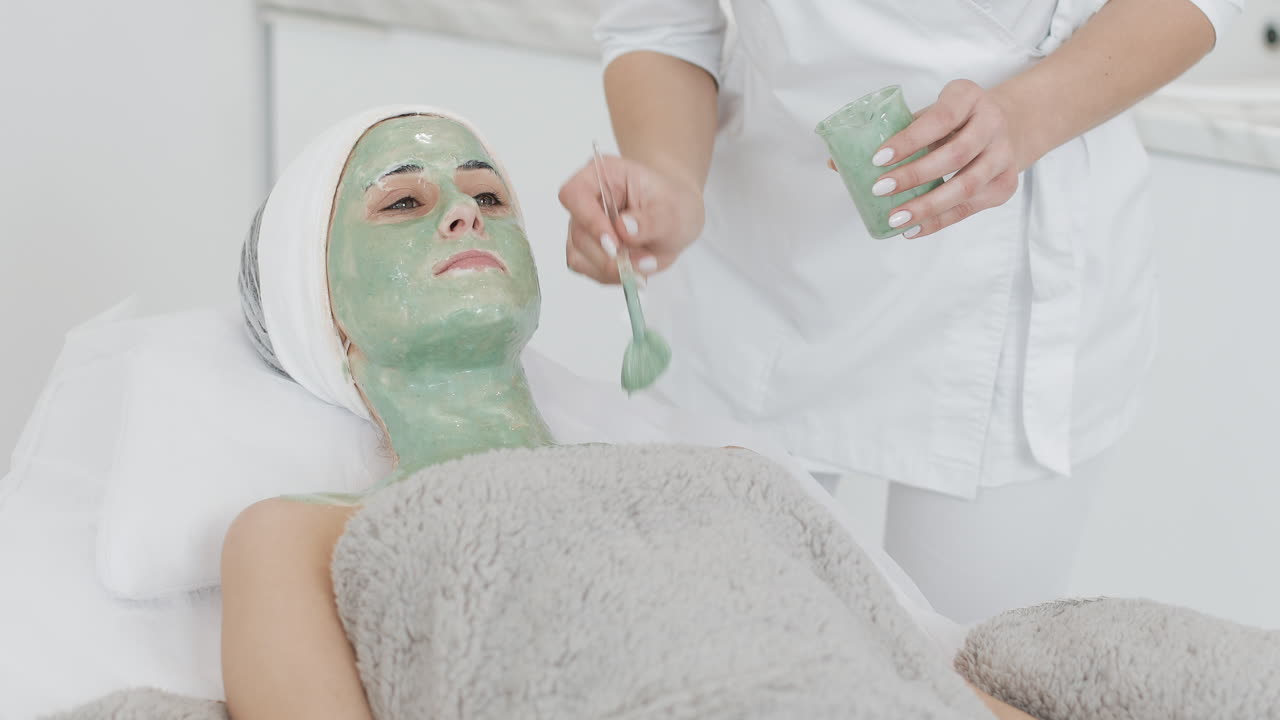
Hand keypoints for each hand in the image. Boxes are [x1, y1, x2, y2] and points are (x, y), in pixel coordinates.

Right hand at [558, 154, 704, 283]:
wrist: (675, 219)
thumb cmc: (673, 205)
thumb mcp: (673, 212)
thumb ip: (650, 221)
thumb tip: (624, 228)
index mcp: (601, 174)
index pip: (574, 195)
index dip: (590, 221)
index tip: (615, 243)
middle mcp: (585, 200)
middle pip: (579, 233)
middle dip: (610, 255)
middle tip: (645, 261)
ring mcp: (582, 227)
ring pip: (580, 256)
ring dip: (612, 268)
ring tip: (646, 263)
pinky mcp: (585, 251)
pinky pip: (589, 270)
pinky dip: (612, 276)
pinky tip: (634, 268)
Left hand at [831, 79, 1025, 238]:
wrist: (1007, 126)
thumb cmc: (953, 121)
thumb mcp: (927, 115)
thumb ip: (890, 134)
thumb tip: (837, 163)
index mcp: (968, 96)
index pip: (939, 118)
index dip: (908, 140)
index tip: (877, 159)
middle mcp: (992, 123)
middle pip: (954, 155)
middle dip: (913, 176)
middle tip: (879, 190)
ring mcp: (1003, 155)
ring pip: (965, 186)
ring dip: (927, 205)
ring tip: (895, 217)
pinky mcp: (1005, 184)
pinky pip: (969, 208)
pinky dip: (939, 221)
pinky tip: (913, 228)